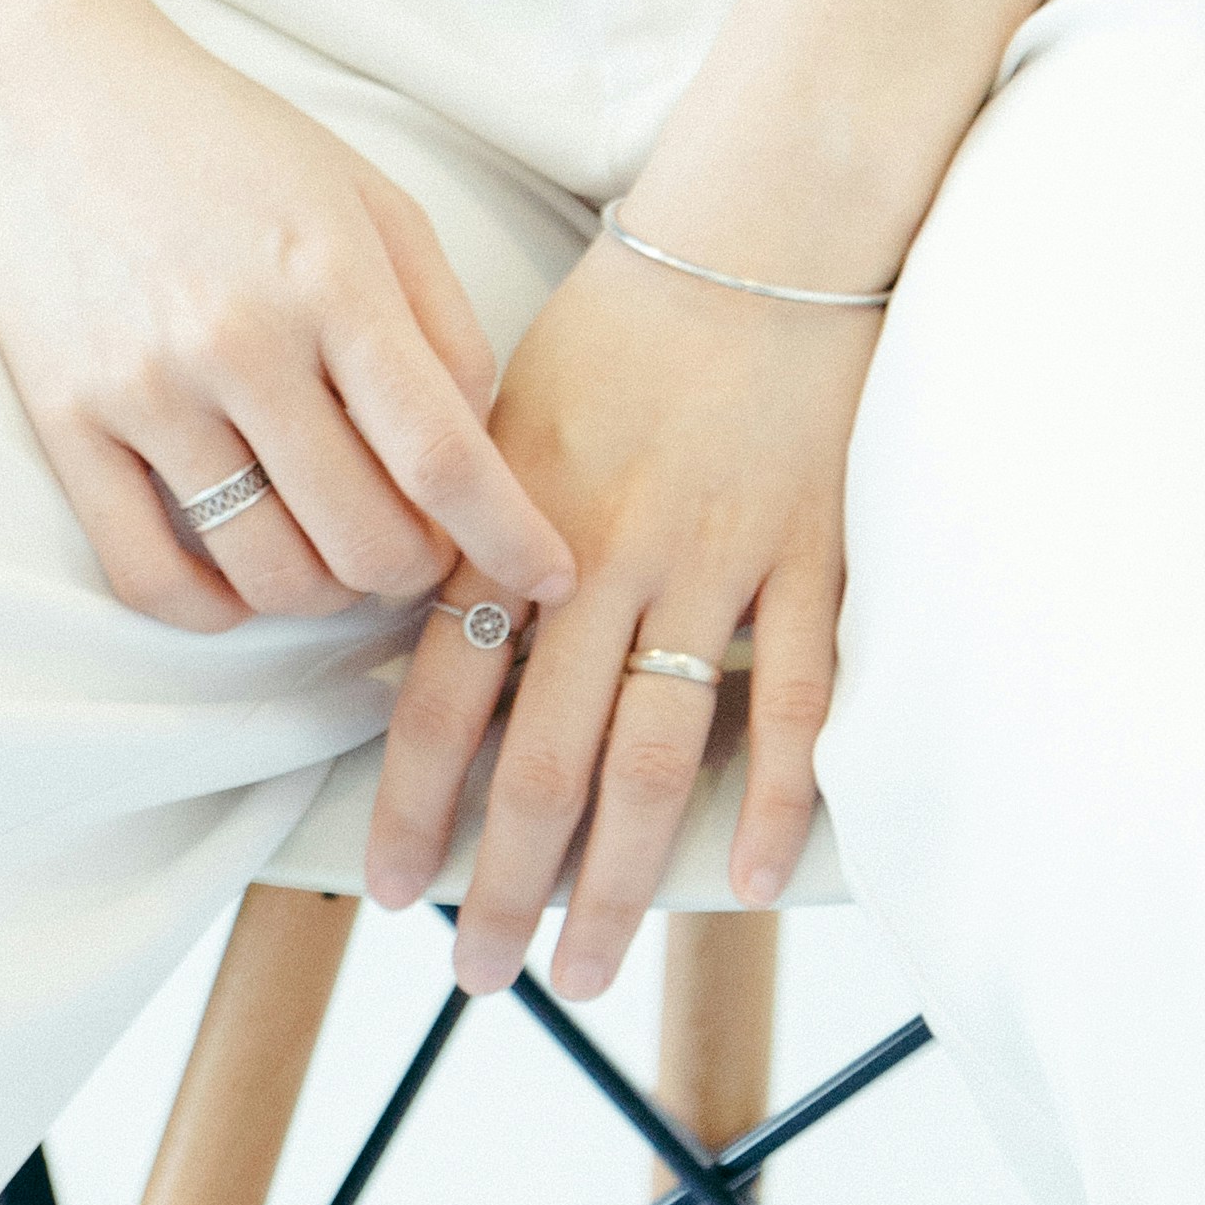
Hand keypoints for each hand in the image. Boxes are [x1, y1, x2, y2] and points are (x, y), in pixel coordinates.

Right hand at [0, 0, 579, 638]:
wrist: (55, 97)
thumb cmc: (232, 146)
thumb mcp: (368, 198)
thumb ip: (442, 323)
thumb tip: (477, 457)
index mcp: (331, 276)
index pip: (442, 454)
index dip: (509, 537)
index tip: (551, 578)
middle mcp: (239, 340)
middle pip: (364, 537)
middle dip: (416, 567)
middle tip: (419, 543)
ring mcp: (146, 388)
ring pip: (269, 573)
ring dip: (326, 592)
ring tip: (335, 550)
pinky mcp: (67, 422)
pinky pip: (147, 578)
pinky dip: (215, 610)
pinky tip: (245, 577)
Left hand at [362, 234, 874, 997]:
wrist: (764, 229)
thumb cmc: (627, 319)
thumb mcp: (513, 406)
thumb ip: (469, 529)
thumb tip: (414, 659)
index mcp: (522, 513)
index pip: (444, 689)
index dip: (414, 803)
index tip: (391, 889)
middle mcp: (610, 552)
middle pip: (547, 758)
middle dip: (504, 884)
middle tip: (475, 975)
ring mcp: (719, 559)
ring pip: (659, 755)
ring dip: (620, 882)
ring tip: (589, 970)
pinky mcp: (813, 555)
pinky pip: (799, 700)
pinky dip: (779, 798)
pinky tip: (757, 880)